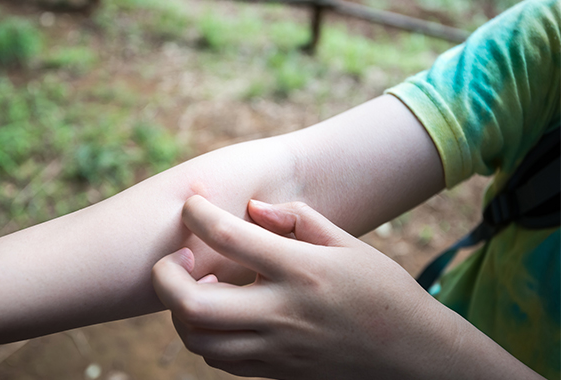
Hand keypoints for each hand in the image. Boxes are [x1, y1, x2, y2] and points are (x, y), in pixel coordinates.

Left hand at [152, 196, 541, 379]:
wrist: (411, 354)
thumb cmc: (382, 290)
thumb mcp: (348, 244)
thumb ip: (298, 220)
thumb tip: (253, 208)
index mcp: (302, 271)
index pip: (231, 238)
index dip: (200, 214)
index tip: (192, 203)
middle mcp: (283, 313)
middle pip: (194, 303)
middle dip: (167, 275)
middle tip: (177, 256)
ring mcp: (276, 348)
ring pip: (198, 340)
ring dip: (180, 310)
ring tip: (196, 285)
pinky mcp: (276, 371)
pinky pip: (220, 360)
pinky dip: (203, 335)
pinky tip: (217, 313)